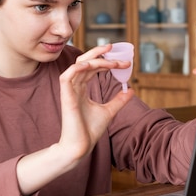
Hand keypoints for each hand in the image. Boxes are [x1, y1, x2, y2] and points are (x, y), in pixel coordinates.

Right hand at [57, 44, 133, 159]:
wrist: (80, 147)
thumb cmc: (90, 131)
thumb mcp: (110, 111)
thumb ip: (119, 100)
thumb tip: (130, 89)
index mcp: (82, 88)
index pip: (92, 68)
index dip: (107, 62)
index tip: (124, 63)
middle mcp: (74, 86)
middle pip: (85, 62)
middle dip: (100, 54)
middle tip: (114, 49)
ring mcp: (69, 90)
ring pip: (79, 65)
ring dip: (95, 60)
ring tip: (110, 58)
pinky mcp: (65, 96)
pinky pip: (67, 76)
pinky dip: (78, 68)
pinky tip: (91, 65)